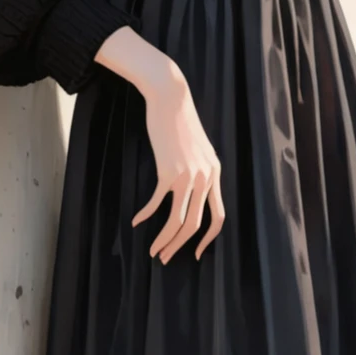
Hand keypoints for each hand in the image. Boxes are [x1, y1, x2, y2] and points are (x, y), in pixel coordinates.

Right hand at [95, 29, 224, 261]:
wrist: (171, 97)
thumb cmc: (180, 122)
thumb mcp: (198, 148)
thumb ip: (199, 170)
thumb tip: (192, 192)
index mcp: (215, 174)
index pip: (219, 216)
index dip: (208, 239)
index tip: (196, 253)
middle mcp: (206, 178)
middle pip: (196, 224)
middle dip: (180, 246)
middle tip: (165, 257)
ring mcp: (188, 175)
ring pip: (179, 220)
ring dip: (164, 240)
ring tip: (153, 250)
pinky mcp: (169, 171)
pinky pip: (158, 202)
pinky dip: (147, 215)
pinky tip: (137, 221)